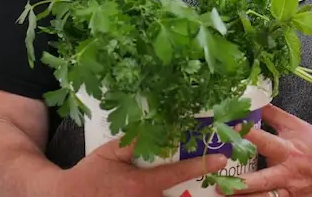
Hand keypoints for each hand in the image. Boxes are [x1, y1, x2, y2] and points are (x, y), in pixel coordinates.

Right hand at [56, 136, 227, 196]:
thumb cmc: (91, 175)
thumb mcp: (111, 152)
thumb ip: (135, 140)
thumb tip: (156, 122)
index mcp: (142, 184)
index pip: (178, 172)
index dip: (202, 165)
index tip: (221, 158)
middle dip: (200, 190)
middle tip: (219, 182)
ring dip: (185, 196)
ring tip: (207, 188)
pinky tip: (182, 193)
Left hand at [219, 104, 311, 196]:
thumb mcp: (297, 126)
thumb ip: (274, 115)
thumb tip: (252, 101)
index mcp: (289, 149)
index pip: (265, 142)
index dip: (248, 135)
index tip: (230, 129)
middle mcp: (289, 173)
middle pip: (262, 180)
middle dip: (241, 184)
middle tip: (218, 182)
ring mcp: (292, 192)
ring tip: (225, 196)